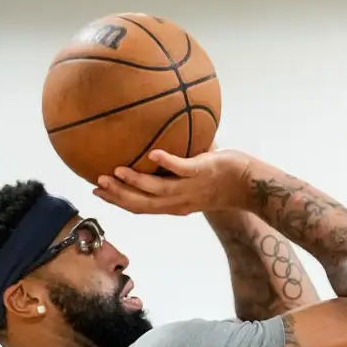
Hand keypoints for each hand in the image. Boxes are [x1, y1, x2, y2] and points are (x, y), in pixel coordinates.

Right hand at [93, 149, 250, 216]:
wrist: (249, 184)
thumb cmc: (220, 179)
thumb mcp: (191, 179)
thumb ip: (173, 167)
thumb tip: (153, 139)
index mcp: (174, 205)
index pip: (140, 207)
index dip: (118, 202)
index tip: (97, 192)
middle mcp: (179, 201)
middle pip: (143, 204)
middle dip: (119, 196)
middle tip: (98, 184)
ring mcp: (191, 188)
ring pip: (158, 190)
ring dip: (135, 182)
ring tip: (116, 171)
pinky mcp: (203, 172)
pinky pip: (182, 168)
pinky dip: (167, 162)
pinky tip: (153, 154)